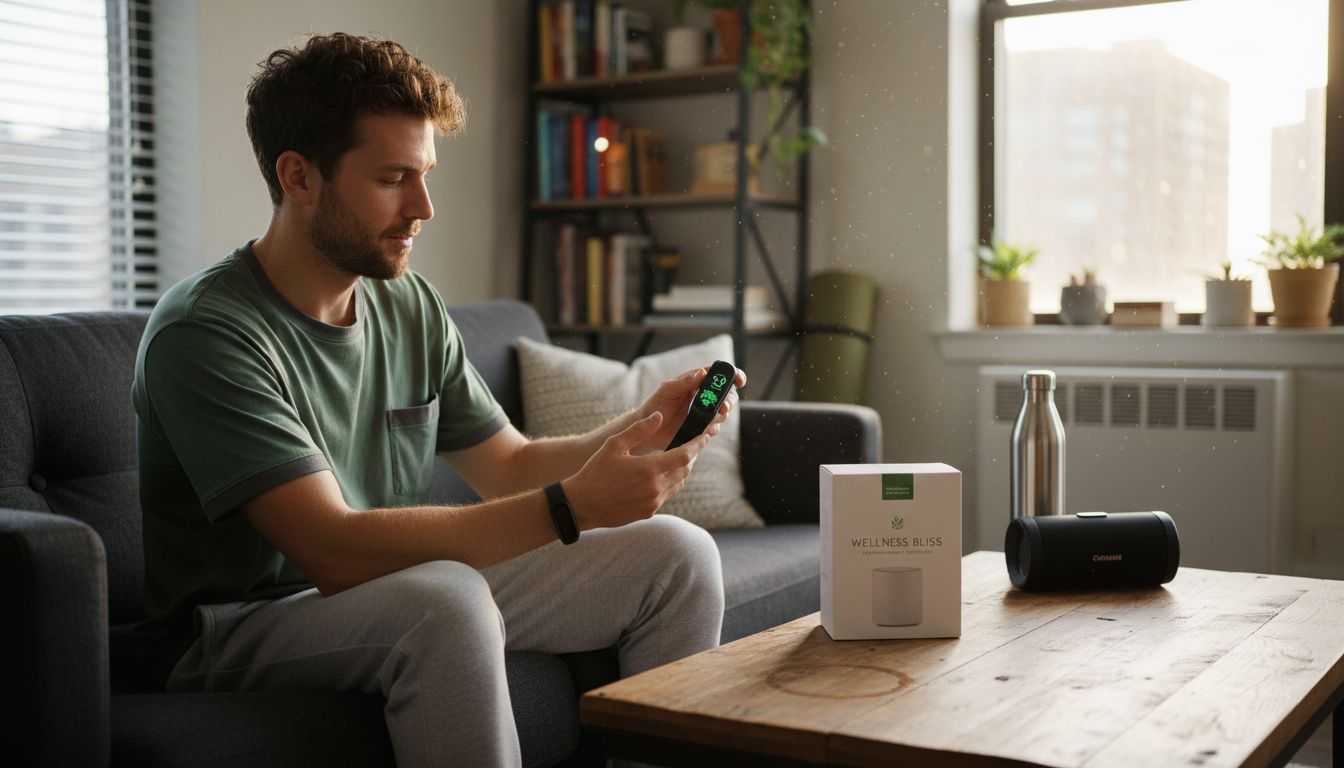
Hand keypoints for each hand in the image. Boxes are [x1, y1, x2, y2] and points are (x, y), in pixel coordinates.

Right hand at [563, 412, 708, 529]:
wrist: (582, 505)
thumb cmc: (595, 472)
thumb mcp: (614, 445)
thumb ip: (639, 429)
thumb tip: (659, 416)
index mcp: (650, 469)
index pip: (685, 455)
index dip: (699, 444)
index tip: (707, 434)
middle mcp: (656, 488)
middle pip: (685, 469)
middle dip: (691, 455)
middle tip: (692, 443)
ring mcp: (653, 503)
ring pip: (678, 483)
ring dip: (680, 470)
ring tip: (676, 457)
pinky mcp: (648, 512)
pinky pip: (666, 495)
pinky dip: (668, 483)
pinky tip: (659, 475)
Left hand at [629, 365, 746, 454]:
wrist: (647, 430)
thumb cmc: (655, 405)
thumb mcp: (667, 390)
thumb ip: (685, 382)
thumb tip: (702, 372)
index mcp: (696, 382)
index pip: (719, 375)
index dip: (733, 375)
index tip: (739, 380)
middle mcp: (703, 396)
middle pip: (727, 396)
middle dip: (729, 401)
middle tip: (723, 407)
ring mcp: (704, 413)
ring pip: (723, 413)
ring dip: (720, 417)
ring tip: (708, 421)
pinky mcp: (702, 428)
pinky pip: (715, 429)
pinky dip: (712, 430)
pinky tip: (703, 430)